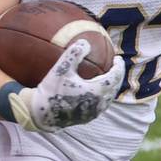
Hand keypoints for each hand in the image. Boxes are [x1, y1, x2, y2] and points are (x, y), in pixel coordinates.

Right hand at [8, 39, 122, 132]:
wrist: (42, 114)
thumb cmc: (51, 90)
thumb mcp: (61, 69)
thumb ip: (74, 54)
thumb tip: (85, 42)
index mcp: (96, 92)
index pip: (115, 77)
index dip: (119, 67)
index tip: (117, 58)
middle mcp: (98, 104)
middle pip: (114, 88)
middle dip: (117, 76)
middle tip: (116, 66)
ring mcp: (94, 113)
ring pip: (109, 98)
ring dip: (111, 87)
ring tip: (109, 77)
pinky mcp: (88, 118)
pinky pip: (101, 105)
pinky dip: (103, 95)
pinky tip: (96, 90)